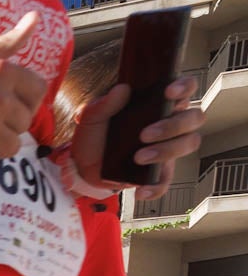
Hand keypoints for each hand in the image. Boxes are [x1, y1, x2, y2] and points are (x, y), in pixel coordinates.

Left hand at [71, 78, 203, 200]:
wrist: (81, 168)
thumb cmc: (93, 137)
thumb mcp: (91, 118)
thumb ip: (103, 104)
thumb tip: (121, 90)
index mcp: (157, 104)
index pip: (185, 88)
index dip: (184, 86)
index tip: (168, 92)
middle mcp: (169, 123)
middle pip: (194, 117)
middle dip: (173, 126)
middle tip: (144, 135)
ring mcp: (167, 147)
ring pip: (189, 143)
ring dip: (167, 151)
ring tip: (138, 157)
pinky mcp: (159, 171)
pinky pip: (168, 180)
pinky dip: (156, 187)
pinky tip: (139, 189)